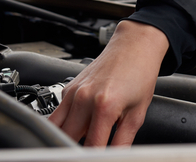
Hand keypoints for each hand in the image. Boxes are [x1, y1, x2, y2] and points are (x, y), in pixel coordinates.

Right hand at [48, 20, 168, 145]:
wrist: (134, 46)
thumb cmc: (140, 74)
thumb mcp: (138, 112)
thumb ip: (124, 140)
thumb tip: (116, 157)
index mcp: (104, 106)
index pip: (91, 147)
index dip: (94, 157)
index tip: (98, 158)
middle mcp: (84, 98)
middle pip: (67, 139)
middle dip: (76, 148)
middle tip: (88, 150)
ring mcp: (73, 92)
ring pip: (54, 128)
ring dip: (65, 138)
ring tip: (80, 141)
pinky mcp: (67, 88)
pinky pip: (57, 114)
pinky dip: (64, 124)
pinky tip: (79, 125)